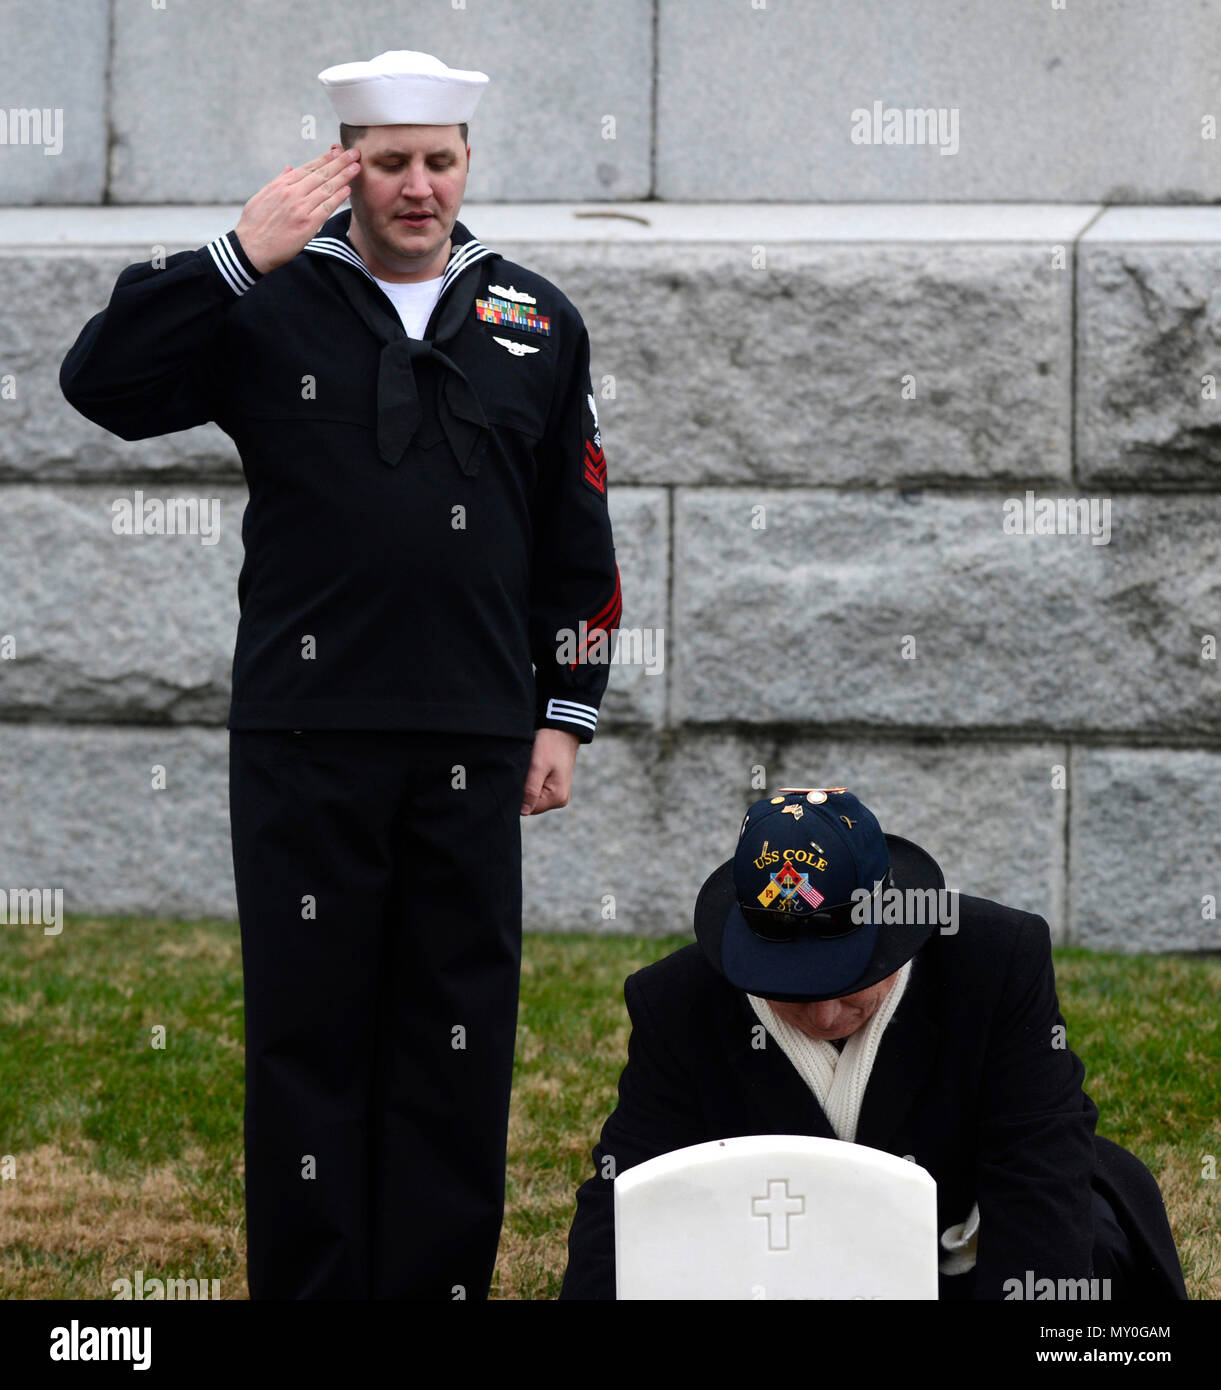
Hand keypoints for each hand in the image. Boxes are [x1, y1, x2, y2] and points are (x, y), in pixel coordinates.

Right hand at [235, 144, 360, 274]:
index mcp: (281, 185)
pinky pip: (327, 208)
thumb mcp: (262, 196)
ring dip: (343, 176)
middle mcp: (292, 193)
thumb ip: (279, 182)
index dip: (325, 158)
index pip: (308, 168)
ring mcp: (300, 208)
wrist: (250, 248)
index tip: (337, 151)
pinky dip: (338, 198)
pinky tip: (348, 189)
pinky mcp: (307, 224)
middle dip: (339, 162)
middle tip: (354, 153)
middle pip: (320, 174)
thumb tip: (289, 168)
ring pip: (326, 188)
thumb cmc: (254, 225)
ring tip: (356, 166)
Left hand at [520, 728, 580, 815]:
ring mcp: (559, 794)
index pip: (529, 809)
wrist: (562, 731)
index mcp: (557, 798)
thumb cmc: (550, 746)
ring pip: (534, 797)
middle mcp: (560, 799)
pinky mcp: (556, 787)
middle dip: (524, 790)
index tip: (521, 778)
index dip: (520, 796)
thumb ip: (530, 790)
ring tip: (532, 769)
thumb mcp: (538, 767)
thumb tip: (523, 812)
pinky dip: (533, 782)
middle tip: (526, 771)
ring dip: (528, 785)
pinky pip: (538, 790)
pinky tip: (535, 770)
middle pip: (532, 804)